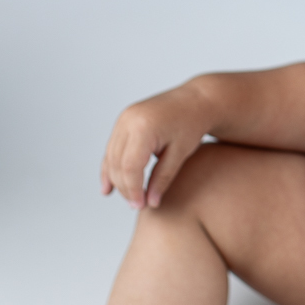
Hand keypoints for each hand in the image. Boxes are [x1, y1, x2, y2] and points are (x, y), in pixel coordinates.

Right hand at [100, 80, 213, 209]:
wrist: (196, 99)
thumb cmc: (192, 124)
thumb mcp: (180, 153)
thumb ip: (163, 178)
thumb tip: (150, 203)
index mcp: (144, 127)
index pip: (130, 167)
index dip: (133, 190)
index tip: (141, 205)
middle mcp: (128, 120)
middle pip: (118, 164)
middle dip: (126, 187)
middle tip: (139, 205)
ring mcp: (123, 119)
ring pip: (112, 158)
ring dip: (118, 180)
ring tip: (132, 198)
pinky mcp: (123, 121)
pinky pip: (112, 149)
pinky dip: (111, 168)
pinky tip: (108, 188)